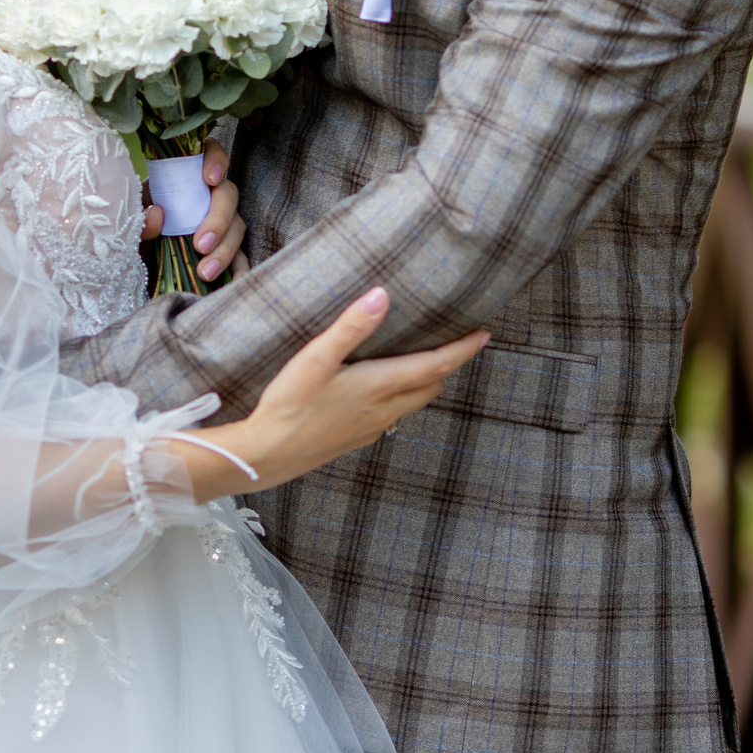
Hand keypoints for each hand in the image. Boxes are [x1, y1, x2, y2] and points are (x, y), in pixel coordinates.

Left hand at [138, 140, 245, 280]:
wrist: (135, 261)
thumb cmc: (134, 231)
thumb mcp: (129, 222)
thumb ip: (139, 218)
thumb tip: (158, 214)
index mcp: (184, 178)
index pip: (209, 154)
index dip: (215, 160)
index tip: (209, 179)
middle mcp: (207, 196)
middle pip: (228, 195)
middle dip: (218, 219)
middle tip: (201, 244)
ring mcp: (221, 222)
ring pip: (237, 226)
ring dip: (225, 250)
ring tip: (205, 272)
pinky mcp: (226, 249)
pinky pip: (241, 257)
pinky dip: (240, 270)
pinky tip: (234, 283)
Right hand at [173, 289, 488, 500]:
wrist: (268, 457)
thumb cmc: (290, 405)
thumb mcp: (315, 359)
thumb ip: (350, 327)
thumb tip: (382, 295)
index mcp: (379, 387)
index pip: (436, 366)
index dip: (462, 350)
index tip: (484, 335)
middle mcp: (383, 410)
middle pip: (430, 386)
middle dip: (446, 365)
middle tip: (452, 342)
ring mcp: (371, 428)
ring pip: (412, 403)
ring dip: (423, 381)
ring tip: (419, 359)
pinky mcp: (356, 438)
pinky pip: (391, 416)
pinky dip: (399, 397)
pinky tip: (378, 388)